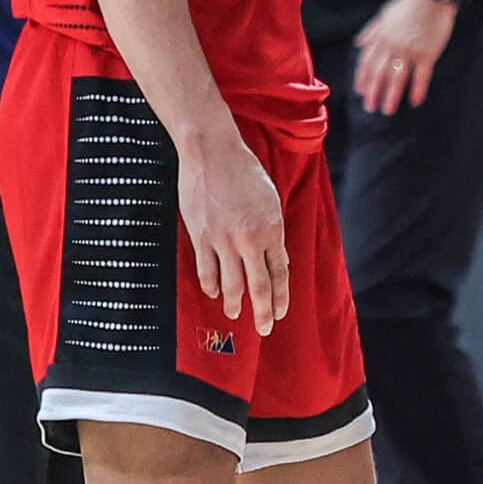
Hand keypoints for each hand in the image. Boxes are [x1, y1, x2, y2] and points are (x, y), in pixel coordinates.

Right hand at [179, 133, 287, 334]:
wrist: (213, 154)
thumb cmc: (245, 172)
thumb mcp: (270, 199)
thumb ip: (273, 231)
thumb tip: (277, 258)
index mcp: (272, 229)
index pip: (280, 273)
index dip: (281, 296)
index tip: (281, 312)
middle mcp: (249, 240)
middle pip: (258, 286)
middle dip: (263, 311)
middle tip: (265, 329)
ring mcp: (223, 241)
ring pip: (231, 285)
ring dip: (234, 304)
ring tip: (235, 314)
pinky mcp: (200, 238)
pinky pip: (206, 270)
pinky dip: (211, 285)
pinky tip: (214, 293)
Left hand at [354, 0, 456, 114]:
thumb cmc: (408, 3)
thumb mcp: (384, 14)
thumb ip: (371, 31)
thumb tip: (358, 44)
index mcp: (381, 37)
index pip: (367, 62)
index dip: (363, 79)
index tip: (361, 92)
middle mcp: (392, 46)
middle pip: (379, 73)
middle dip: (373, 92)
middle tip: (371, 108)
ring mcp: (410, 50)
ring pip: (397, 77)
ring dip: (391, 96)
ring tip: (388, 110)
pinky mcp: (427, 53)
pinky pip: (421, 75)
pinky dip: (417, 89)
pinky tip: (414, 102)